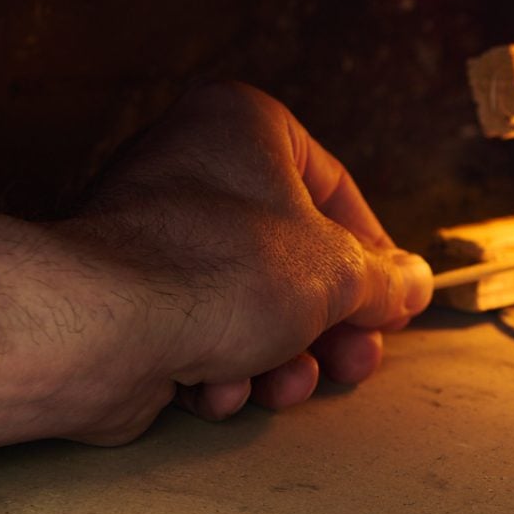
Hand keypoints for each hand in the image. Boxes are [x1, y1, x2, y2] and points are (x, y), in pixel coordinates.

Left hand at [0, 84, 431, 481]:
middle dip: (327, 324)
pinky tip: (219, 387)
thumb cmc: (216, 272)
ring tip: (285, 384)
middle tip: (354, 361)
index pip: (335, 188)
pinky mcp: (128, 297)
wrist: (101, 327)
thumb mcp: (335, 274)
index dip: (374, 255)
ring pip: (248, 303)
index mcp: (244, 126)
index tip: (392, 305)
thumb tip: (412, 282)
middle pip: (293, 255)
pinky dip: (219, 366)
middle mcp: (192, 166)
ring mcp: (155, 234)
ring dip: (277, 356)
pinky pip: (198, 332)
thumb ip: (382, 279)